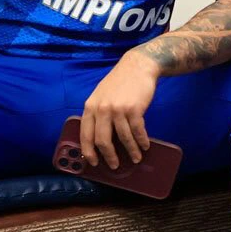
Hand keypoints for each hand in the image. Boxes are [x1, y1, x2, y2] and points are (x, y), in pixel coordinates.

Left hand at [80, 50, 160, 168]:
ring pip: (123, 138)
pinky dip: (141, 141)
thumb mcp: (101, 95)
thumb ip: (97, 113)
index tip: (93, 162)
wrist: (138, 66)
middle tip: (114, 165)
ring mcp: (118, 109)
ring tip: (136, 158)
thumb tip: (98, 137)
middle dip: (109, 156)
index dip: (89, 151)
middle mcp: (102, 109)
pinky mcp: (134, 109)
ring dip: (131, 151)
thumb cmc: (120, 82)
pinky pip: (137, 131)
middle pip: (102, 140)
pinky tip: (145, 145)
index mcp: (90, 106)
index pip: (85, 135)